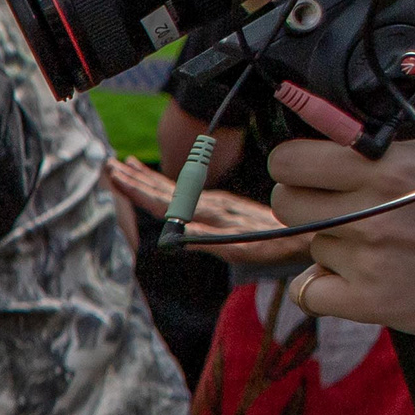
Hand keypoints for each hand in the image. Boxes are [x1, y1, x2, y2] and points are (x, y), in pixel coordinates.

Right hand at [100, 156, 305, 266]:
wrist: (303, 232)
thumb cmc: (272, 245)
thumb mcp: (239, 248)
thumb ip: (204, 239)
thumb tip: (171, 236)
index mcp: (207, 213)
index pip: (163, 200)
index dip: (137, 190)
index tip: (116, 177)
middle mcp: (208, 203)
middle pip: (164, 189)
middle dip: (136, 178)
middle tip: (111, 165)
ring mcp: (214, 202)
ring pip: (173, 187)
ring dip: (148, 177)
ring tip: (125, 165)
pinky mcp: (222, 204)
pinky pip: (186, 191)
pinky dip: (167, 184)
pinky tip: (160, 182)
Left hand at [271, 80, 414, 352]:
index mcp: (388, 166)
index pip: (294, 158)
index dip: (296, 157)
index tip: (309, 160)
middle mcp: (372, 213)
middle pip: (288, 201)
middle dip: (302, 194)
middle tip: (327, 196)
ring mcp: (370, 260)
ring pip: (309, 244)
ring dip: (331, 239)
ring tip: (374, 233)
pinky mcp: (373, 302)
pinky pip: (309, 292)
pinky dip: (322, 284)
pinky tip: (352, 271)